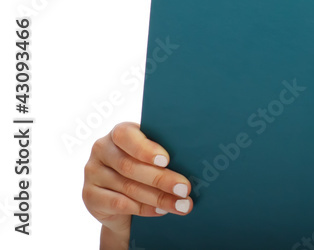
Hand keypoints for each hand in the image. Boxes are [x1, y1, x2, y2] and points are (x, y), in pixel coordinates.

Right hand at [82, 122, 192, 243]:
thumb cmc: (146, 167)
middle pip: (131, 166)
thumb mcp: (153, 156)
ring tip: (181, 204)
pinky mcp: (89, 195)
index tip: (167, 160)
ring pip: (128, 187)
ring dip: (159, 198)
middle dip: (162, 179)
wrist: (123, 198)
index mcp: (119, 133)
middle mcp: (101, 149)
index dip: (145, 149)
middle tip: (184, 188)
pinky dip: (144, 208)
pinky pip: (119, 203)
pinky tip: (161, 211)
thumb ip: (162, 154)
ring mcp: (92, 172)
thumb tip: (193, 159)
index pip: (126, 135)